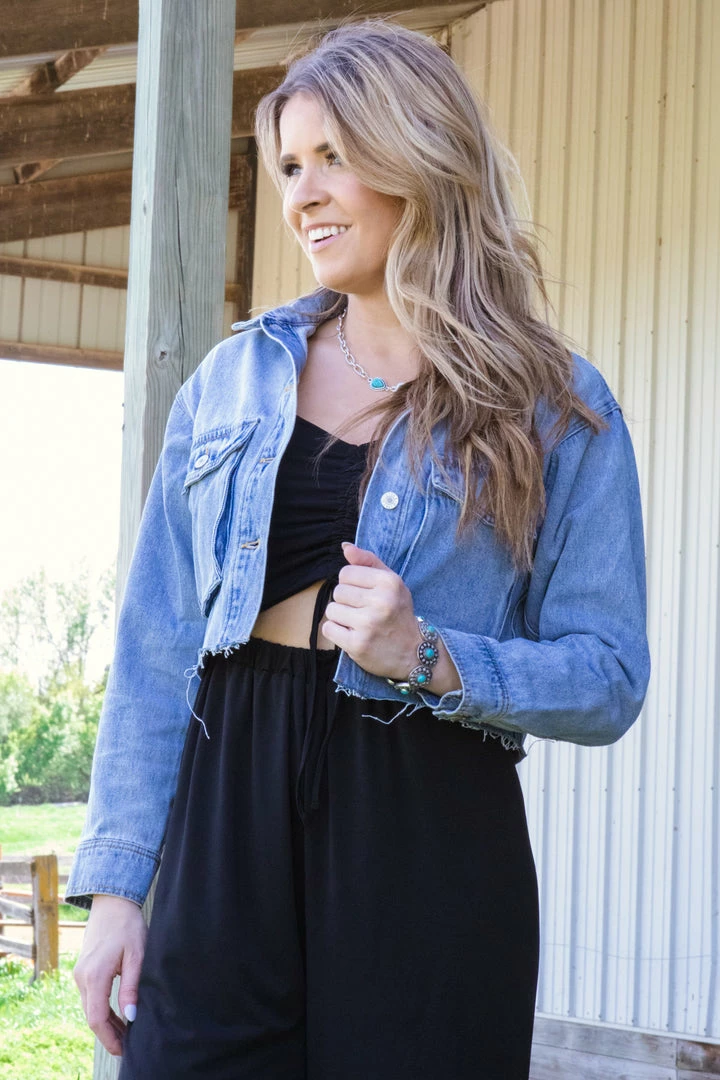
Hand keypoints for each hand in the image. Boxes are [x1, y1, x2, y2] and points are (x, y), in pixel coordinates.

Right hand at [74, 894, 146, 1055]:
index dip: (109, 1038)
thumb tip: (131, 1017)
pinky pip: (89, 997)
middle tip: (128, 1045)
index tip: (123, 1049)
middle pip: (91, 1017)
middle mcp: (82, 978)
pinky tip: (117, 1013)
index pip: (97, 1018)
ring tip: (126, 1033)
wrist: (112, 903)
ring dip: (105, 1023)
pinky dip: (101, 1009)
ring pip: (89, 1008)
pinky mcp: (82, 971)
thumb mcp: (136, 956)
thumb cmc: (128, 926)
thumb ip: (131, 987)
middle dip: (109, 1034)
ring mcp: (80, 974)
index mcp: (95, 976)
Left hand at [322, 543, 419, 679]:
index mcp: (389, 583)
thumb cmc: (399, 613)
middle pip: (337, 591)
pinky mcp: (357, 644)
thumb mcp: (392, 583)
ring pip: (331, 609)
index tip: (364, 594)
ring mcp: (368, 624)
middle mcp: (380, 602)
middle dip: (346, 601)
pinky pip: (328, 629)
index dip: (351, 584)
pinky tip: (352, 634)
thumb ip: (368, 562)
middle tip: (362, 611)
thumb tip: (345, 547)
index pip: (346, 573)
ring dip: (340, 617)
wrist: (413, 653)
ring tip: (358, 623)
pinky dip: (337, 632)